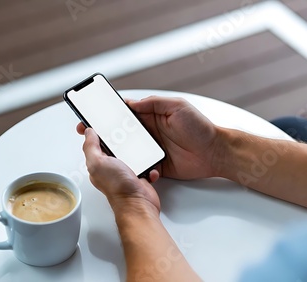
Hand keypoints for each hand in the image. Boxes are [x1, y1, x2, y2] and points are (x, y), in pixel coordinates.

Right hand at [77, 96, 219, 179]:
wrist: (215, 153)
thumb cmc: (200, 128)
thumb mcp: (177, 106)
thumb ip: (154, 103)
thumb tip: (131, 103)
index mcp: (151, 116)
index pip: (126, 113)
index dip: (109, 113)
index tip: (94, 113)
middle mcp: (148, 132)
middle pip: (121, 132)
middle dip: (106, 133)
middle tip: (90, 133)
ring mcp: (151, 149)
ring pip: (127, 150)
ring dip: (117, 151)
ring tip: (105, 152)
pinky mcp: (156, 164)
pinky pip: (139, 165)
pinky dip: (133, 166)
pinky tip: (126, 166)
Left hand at [81, 127, 160, 212]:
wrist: (138, 204)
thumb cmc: (118, 188)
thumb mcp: (98, 163)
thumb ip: (90, 147)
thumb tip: (88, 132)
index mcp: (99, 163)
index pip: (96, 143)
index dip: (98, 131)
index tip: (104, 121)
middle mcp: (111, 167)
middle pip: (115, 145)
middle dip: (122, 139)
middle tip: (127, 131)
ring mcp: (126, 171)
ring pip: (132, 153)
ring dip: (138, 150)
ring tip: (141, 146)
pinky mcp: (140, 175)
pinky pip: (146, 163)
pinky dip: (149, 164)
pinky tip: (147, 165)